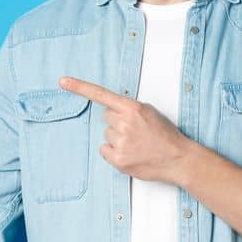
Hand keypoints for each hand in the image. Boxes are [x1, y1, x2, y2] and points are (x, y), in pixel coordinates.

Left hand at [59, 75, 197, 184]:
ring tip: (137, 144)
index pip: (101, 95)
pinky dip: (114, 153)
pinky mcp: (118, 159)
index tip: (63, 82)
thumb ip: (131, 110)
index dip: (79, 87)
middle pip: (106, 118)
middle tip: (136, 132)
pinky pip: (105, 150)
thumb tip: (114, 111)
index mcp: (133, 108)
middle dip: (118, 123)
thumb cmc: (167, 136)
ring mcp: (121, 142)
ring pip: (107, 135)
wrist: (179, 159)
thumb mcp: (152, 113)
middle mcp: (125, 123)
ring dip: (118, 139)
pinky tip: (130, 154)